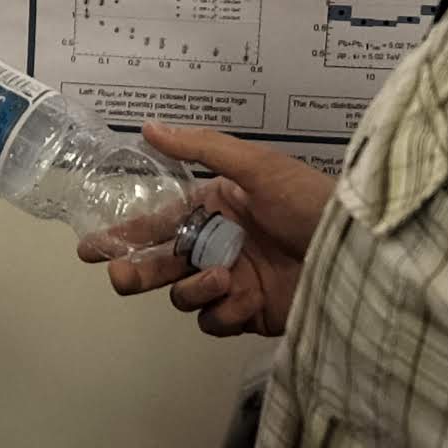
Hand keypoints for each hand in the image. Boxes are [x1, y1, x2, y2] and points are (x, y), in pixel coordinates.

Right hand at [77, 126, 331, 341]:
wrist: (356, 255)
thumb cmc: (310, 203)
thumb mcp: (258, 167)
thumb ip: (202, 148)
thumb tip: (149, 126)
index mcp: (217, 207)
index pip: (160, 222)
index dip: (125, 235)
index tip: (91, 248)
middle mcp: (220, 245)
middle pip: (161, 264)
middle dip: (138, 271)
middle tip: (122, 276)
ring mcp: (233, 282)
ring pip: (184, 296)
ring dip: (195, 288)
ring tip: (224, 277)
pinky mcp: (250, 314)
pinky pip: (216, 321)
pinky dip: (225, 313)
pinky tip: (248, 299)